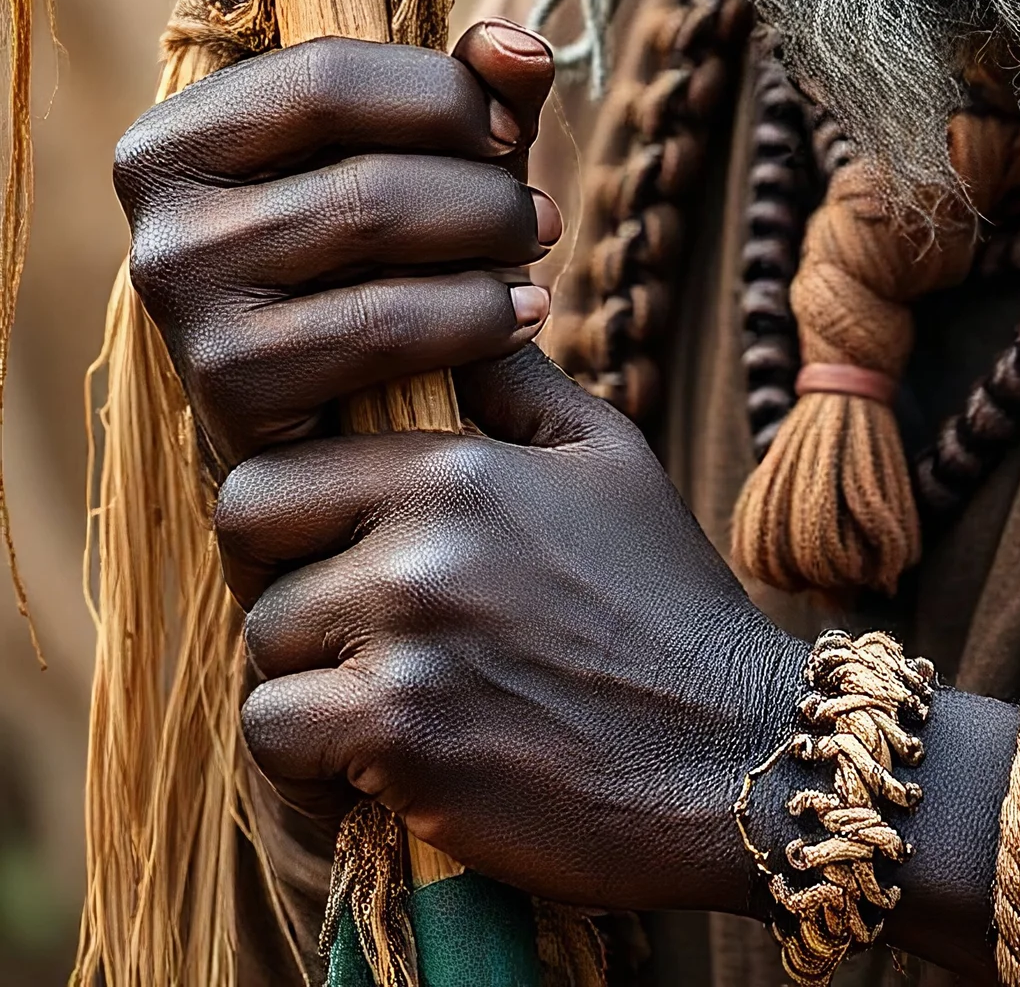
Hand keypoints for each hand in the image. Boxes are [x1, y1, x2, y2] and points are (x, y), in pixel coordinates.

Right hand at [115, 20, 561, 475]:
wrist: (337, 426)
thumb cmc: (374, 262)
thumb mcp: (416, 160)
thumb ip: (467, 88)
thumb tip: (521, 49)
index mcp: (176, 139)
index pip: (323, 76)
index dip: (442, 94)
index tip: (511, 128)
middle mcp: (160, 222)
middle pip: (361, 167)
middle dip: (484, 186)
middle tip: (542, 213)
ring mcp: (185, 313)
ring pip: (373, 233)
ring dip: (489, 242)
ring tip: (536, 253)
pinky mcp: (230, 394)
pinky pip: (380, 330)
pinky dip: (475, 317)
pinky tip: (521, 317)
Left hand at [218, 346, 798, 912]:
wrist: (729, 750)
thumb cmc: (663, 598)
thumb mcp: (605, 455)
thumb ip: (508, 379)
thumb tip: (453, 298)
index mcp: (460, 468)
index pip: (278, 464)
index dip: (288, 506)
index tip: (325, 543)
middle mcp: (422, 546)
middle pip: (249, 546)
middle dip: (280, 578)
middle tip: (338, 619)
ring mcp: (408, 647)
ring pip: (263, 650)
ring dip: (305, 679)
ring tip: (381, 693)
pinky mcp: (404, 744)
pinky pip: (277, 738)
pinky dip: (309, 762)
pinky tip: (377, 760)